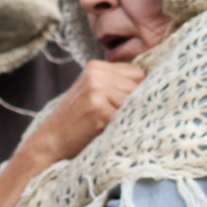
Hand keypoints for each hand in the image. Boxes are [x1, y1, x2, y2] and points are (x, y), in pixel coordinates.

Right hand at [19, 60, 143, 167]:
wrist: (51, 140)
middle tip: (111, 116)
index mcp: (96, 66)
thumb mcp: (93, 92)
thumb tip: (154, 83)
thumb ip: (116, 83)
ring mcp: (97, 88)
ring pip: (134, 101)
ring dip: (125, 115)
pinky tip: (102, 128)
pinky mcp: (98, 106)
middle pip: (139, 86)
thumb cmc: (78, 120)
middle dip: (132, 103)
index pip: (138, 73)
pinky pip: (125, 115)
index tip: (123, 104)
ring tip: (105, 122)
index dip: (135, 91)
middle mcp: (97, 73)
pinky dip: (119, 125)